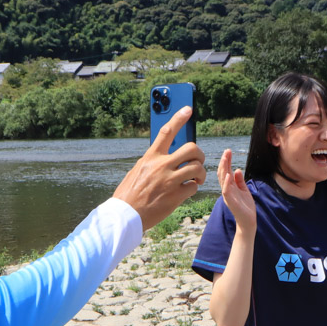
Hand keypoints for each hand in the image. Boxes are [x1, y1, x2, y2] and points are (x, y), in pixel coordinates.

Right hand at [113, 107, 205, 230]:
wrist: (125, 216)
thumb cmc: (129, 194)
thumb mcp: (137, 171)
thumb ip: (151, 162)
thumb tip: (163, 155)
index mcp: (150, 157)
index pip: (166, 132)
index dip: (179, 118)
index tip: (188, 109)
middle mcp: (161, 166)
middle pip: (192, 149)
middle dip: (200, 154)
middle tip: (197, 162)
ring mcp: (169, 181)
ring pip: (197, 168)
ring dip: (201, 174)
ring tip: (196, 179)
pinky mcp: (175, 196)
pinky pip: (193, 187)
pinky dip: (193, 188)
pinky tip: (186, 192)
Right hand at [217, 149, 255, 232]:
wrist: (248, 221)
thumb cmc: (245, 207)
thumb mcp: (244, 190)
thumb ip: (240, 181)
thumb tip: (237, 169)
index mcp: (230, 186)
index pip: (226, 171)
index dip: (227, 162)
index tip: (228, 152)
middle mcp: (227, 189)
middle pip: (223, 173)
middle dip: (225, 162)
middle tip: (227, 151)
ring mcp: (228, 195)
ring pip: (223, 180)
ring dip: (224, 169)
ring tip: (225, 159)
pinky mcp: (230, 201)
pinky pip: (227, 190)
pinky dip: (227, 182)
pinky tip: (229, 174)